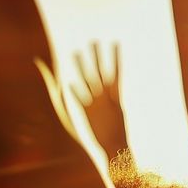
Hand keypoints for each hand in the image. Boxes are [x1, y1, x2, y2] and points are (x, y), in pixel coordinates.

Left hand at [71, 43, 128, 158]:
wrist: (116, 147)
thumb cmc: (118, 133)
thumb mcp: (118, 113)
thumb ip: (112, 100)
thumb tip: (111, 90)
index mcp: (116, 97)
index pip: (116, 72)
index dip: (116, 57)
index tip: (116, 43)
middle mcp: (106, 97)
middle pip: (100, 72)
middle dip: (97, 56)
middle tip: (94, 41)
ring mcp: (96, 104)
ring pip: (87, 81)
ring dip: (81, 66)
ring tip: (76, 53)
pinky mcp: (87, 113)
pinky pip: (80, 99)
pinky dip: (75, 92)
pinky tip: (69, 84)